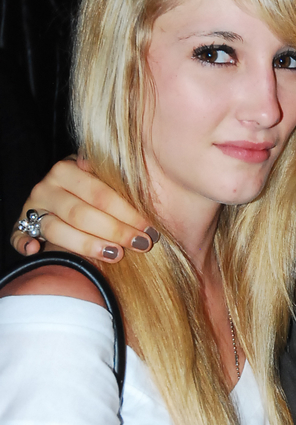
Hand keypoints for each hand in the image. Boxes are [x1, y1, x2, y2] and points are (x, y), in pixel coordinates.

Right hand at [11, 156, 158, 262]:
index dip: (127, 212)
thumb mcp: (101, 176)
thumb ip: (114, 176)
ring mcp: (32, 208)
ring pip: (57, 230)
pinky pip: (18, 236)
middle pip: (81, 214)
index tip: (149, 229)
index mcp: (67, 170)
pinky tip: (37, 250)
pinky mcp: (21, 225)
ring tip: (115, 254)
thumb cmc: (92, 188)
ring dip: (87, 245)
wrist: (61, 191)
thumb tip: (127, 173)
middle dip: (114, 231)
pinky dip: (25, 243)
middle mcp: (47, 187)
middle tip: (140, 244)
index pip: (100, 194)